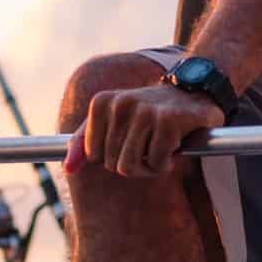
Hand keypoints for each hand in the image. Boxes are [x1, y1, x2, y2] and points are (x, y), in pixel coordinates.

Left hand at [66, 83, 227, 178]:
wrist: (193, 91)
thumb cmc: (149, 113)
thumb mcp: (112, 122)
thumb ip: (84, 143)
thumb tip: (68, 169)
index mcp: (101, 102)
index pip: (94, 156)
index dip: (114, 157)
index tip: (130, 142)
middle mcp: (120, 103)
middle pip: (112, 164)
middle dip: (134, 164)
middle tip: (149, 146)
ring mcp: (144, 110)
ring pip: (130, 166)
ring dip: (150, 166)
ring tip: (160, 147)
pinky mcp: (168, 119)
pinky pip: (156, 162)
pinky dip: (166, 163)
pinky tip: (174, 145)